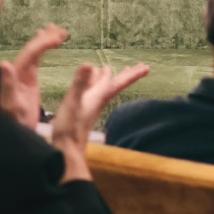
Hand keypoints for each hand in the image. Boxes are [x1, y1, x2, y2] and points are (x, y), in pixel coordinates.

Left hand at [0, 24, 67, 129]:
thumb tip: (5, 63)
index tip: (60, 36)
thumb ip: (8, 84)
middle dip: (47, 37)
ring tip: (59, 30)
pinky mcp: (28, 79)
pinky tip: (49, 44)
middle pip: (32, 48)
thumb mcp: (11, 105)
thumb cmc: (15, 121)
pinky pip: (36, 58)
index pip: (30, 52)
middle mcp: (17, 70)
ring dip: (45, 39)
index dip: (44, 42)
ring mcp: (22, 73)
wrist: (14, 132)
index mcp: (15, 73)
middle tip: (63, 31)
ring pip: (34, 51)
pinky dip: (43, 49)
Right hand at [50, 62, 149, 182]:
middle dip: (129, 75)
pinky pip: (97, 92)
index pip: (119, 82)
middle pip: (118, 84)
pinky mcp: (86, 109)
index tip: (146, 67)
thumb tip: (89, 64)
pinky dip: (100, 84)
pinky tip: (98, 85)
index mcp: (99, 96)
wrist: (66, 150)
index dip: (132, 74)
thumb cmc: (70, 128)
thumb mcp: (73, 101)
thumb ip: (80, 83)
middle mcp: (99, 100)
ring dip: (115, 78)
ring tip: (123, 70)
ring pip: (108, 88)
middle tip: (143, 66)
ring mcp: (93, 105)